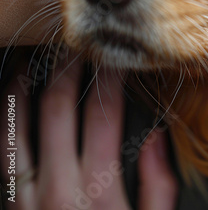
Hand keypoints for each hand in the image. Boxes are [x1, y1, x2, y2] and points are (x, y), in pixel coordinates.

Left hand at [0, 55, 177, 209]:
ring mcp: (25, 197)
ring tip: (32, 63)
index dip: (108, 79)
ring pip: (16, 126)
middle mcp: (57, 185)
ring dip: (23, 89)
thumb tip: (158, 137)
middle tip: (76, 46)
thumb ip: (158, 187)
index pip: (103, 114)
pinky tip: (9, 103)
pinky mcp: (8, 207)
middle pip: (58, 108)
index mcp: (98, 190)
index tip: (114, 58)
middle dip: (68, 70)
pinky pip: (1, 155)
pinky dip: (3, 122)